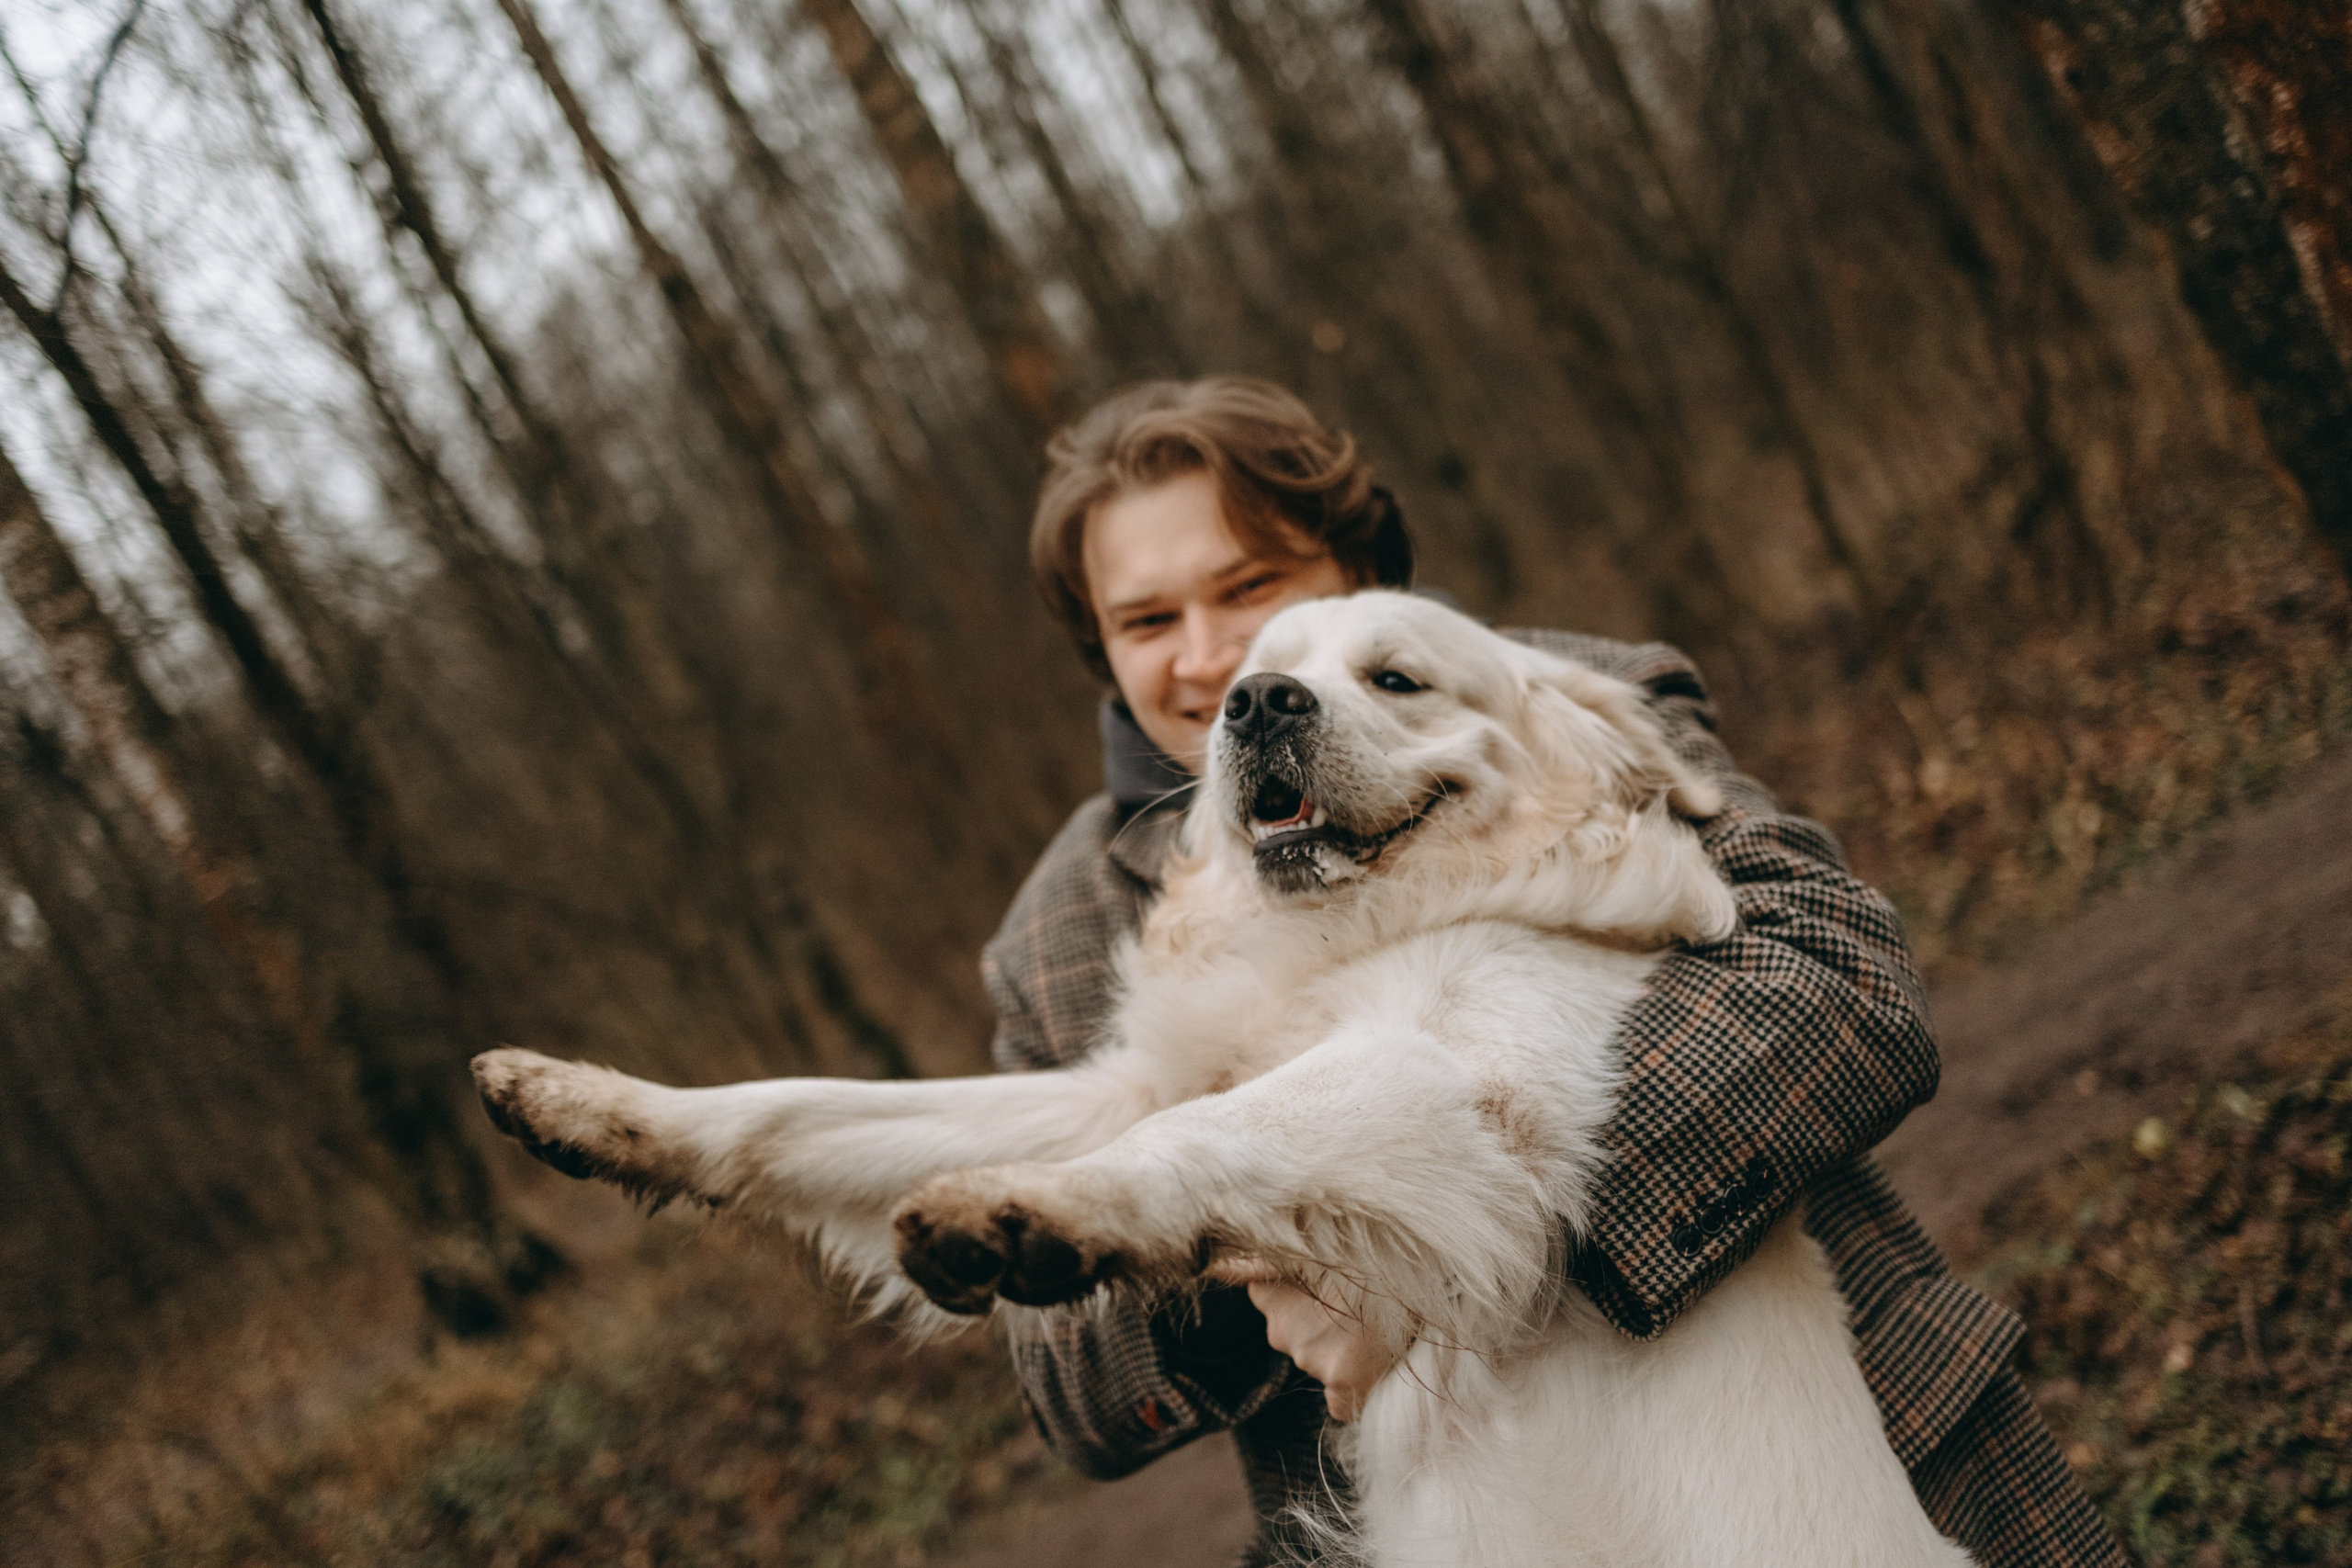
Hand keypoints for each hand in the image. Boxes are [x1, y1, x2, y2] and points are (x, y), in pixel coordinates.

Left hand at [1206, 1259, 1397, 1420]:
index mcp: (1267, 1292)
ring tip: (1375, 1323)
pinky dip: (1353, 1392)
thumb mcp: (1315, 1240)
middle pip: (1294, 1336)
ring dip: (1341, 1350)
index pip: (1267, 1299)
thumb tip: (1216, 1264)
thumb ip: (1262, 1258)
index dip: (1297, 1294)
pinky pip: (1341, 1403)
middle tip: (1357, 1303)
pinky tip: (1375, 1366)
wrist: (1414, 1272)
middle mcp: (1280, 1331)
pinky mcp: (1342, 1386)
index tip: (1322, 1287)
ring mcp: (1310, 1360)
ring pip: (1319, 1363)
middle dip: (1319, 1325)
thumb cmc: (1365, 1250)